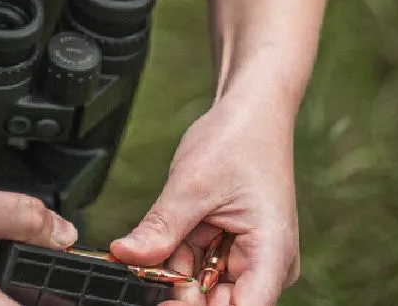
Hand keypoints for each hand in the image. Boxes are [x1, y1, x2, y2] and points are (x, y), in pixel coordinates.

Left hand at [108, 86, 299, 305]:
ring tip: (158, 244)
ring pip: (206, 288)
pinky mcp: (234, 249)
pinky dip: (179, 258)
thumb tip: (125, 256)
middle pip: (220, 303)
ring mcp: (251, 258)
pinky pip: (202, 267)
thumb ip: (161, 228)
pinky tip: (164, 240)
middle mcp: (268, 264)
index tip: (162, 304)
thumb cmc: (236, 138)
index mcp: (271, 253)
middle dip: (181, 291)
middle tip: (147, 268)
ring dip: (177, 273)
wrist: (250, 110)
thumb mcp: (192, 183)